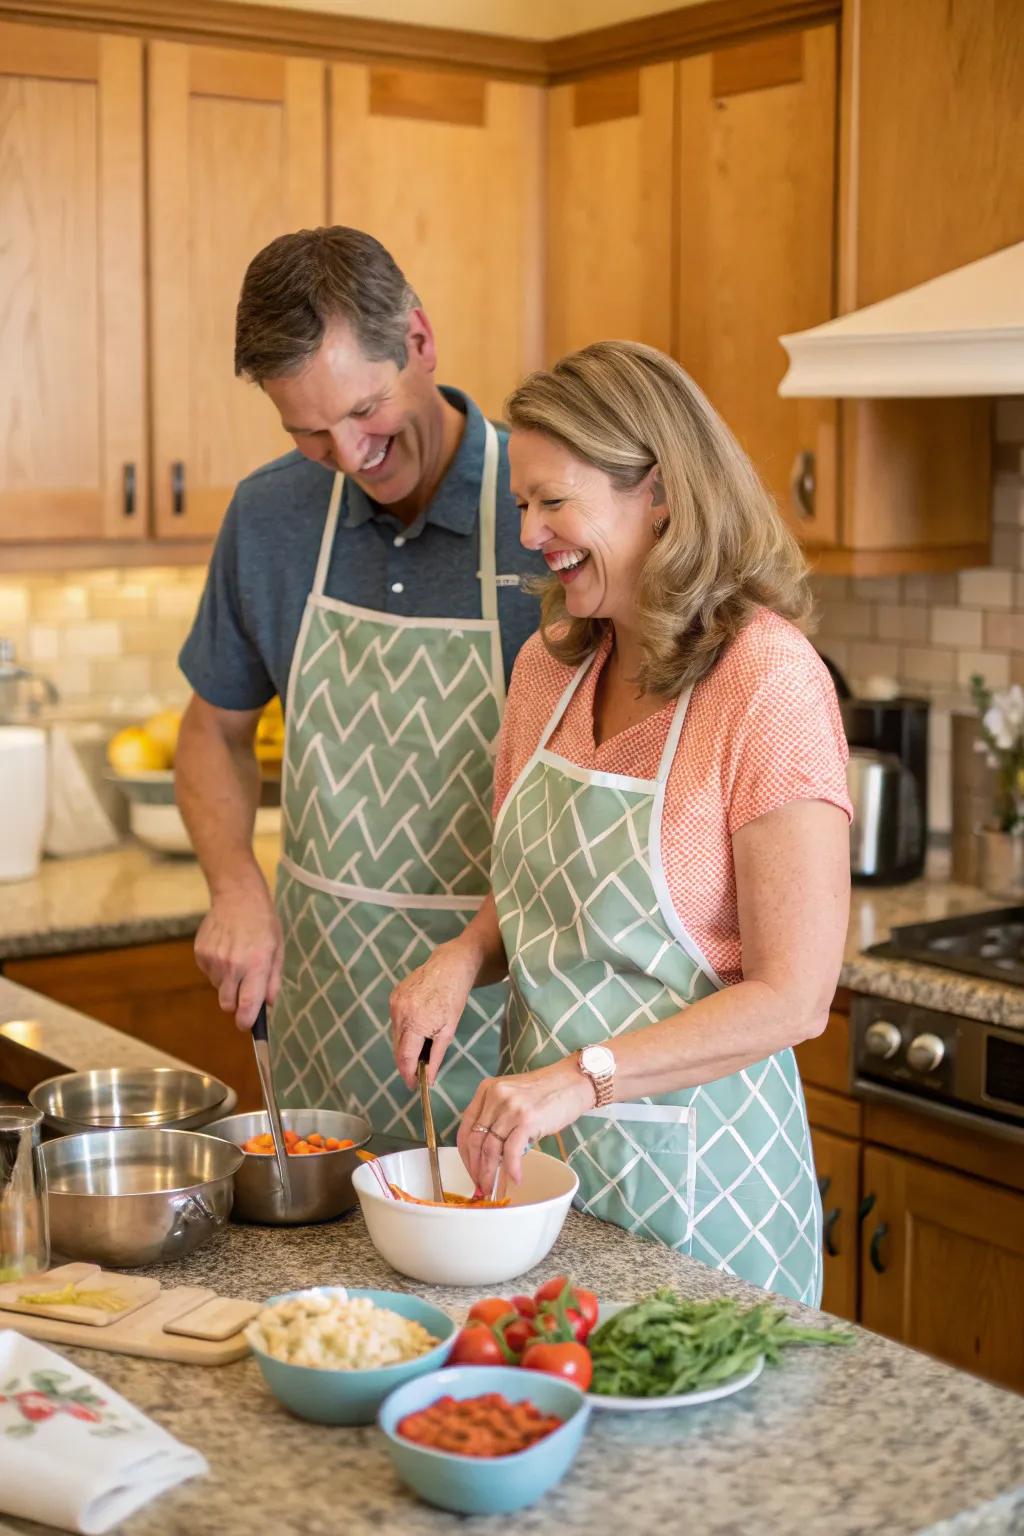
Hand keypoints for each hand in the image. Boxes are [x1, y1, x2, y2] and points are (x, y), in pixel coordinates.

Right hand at [194, 879, 282, 1029]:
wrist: (238, 896)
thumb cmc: (263, 923)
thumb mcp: (277, 950)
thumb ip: (273, 980)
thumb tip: (268, 1005)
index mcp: (255, 965)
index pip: (246, 1006)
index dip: (246, 1022)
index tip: (247, 1025)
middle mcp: (232, 965)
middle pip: (227, 1004)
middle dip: (236, 1002)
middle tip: (245, 987)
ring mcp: (213, 960)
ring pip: (218, 988)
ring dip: (227, 982)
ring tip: (237, 958)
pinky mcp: (200, 953)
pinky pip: (209, 973)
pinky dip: (217, 968)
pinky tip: (226, 950)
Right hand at [390, 940, 479, 1088]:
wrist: (450, 965)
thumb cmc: (454, 998)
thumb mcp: (449, 1030)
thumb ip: (436, 1056)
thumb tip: (429, 1080)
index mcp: (414, 1022)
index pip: (404, 1057)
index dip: (407, 1075)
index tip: (413, 1087)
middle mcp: (399, 1013)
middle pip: (398, 1048)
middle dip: (407, 1063)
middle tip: (419, 1073)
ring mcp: (394, 1003)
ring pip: (396, 1035)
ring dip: (406, 1046)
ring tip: (422, 1049)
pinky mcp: (393, 995)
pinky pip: (396, 1022)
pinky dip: (405, 1030)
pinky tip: (418, 1030)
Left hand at [457, 1059, 593, 1191]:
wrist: (573, 1081)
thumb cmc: (545, 1092)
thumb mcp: (512, 1096)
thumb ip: (496, 1116)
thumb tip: (488, 1154)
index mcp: (486, 1090)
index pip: (465, 1127)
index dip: (465, 1154)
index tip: (470, 1170)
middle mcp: (495, 1096)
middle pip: (475, 1140)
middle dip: (475, 1168)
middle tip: (480, 1185)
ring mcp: (511, 1107)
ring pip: (490, 1149)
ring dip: (489, 1173)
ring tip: (493, 1187)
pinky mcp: (527, 1119)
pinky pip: (512, 1151)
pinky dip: (511, 1168)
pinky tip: (515, 1178)